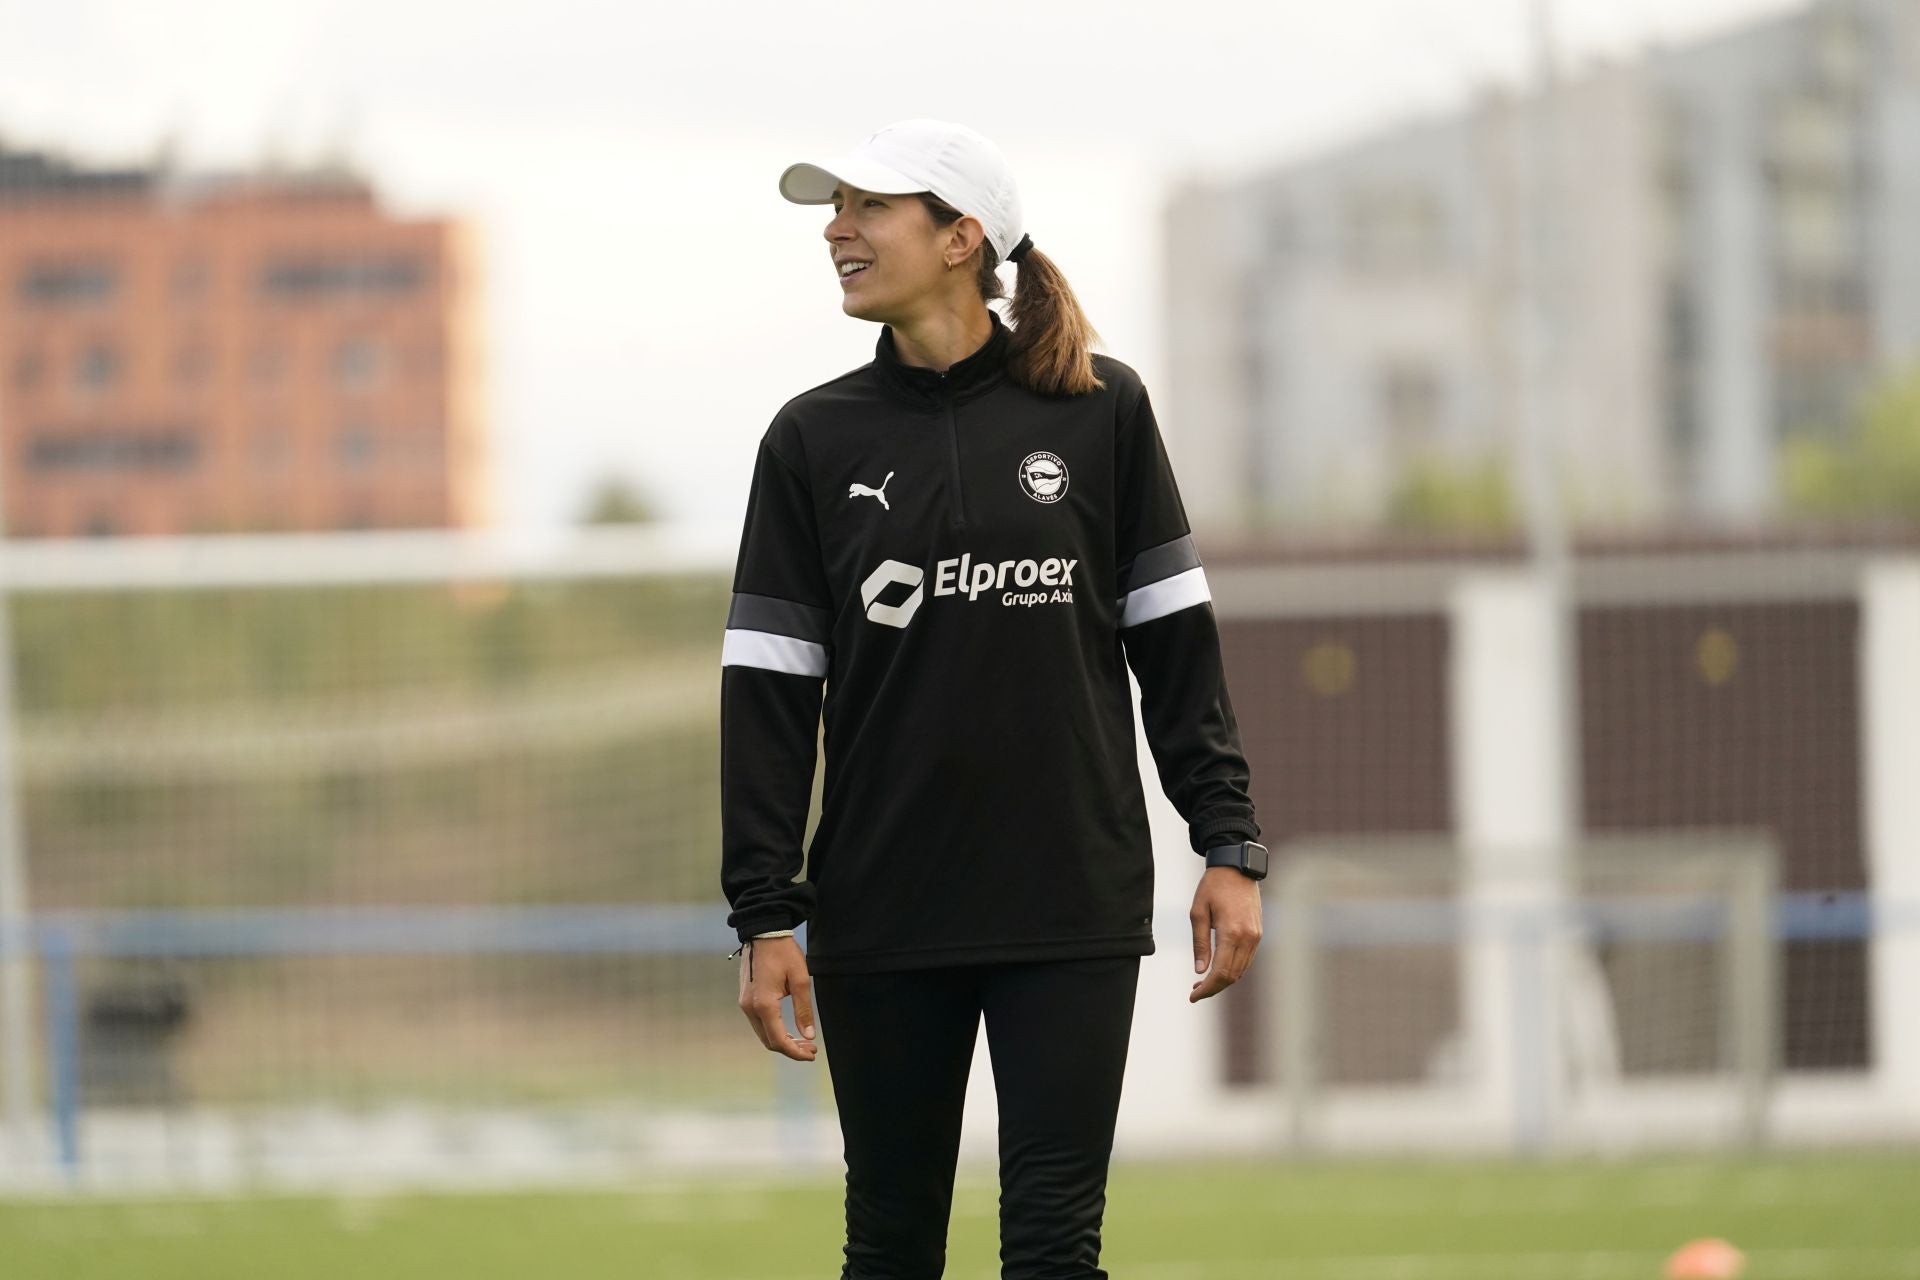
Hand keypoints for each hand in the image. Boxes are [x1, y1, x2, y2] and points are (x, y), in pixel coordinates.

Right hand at [736, 935, 818, 1061]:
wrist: (763, 932)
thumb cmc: (784, 953)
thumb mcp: (800, 980)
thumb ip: (803, 1010)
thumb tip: (809, 1036)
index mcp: (764, 1005)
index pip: (778, 1040)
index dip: (795, 1052)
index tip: (811, 1054)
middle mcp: (750, 1008)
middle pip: (769, 1041)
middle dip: (790, 1049)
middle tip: (810, 1049)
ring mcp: (745, 1003)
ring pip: (763, 1033)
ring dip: (782, 1040)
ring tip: (802, 1040)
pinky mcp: (745, 998)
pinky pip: (758, 1022)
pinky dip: (773, 1030)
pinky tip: (787, 1028)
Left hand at [1190, 866, 1260, 1001]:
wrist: (1236, 868)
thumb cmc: (1213, 887)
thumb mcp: (1198, 913)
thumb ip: (1200, 943)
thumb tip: (1200, 971)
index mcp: (1231, 933)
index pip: (1220, 972)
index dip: (1207, 989)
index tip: (1193, 996)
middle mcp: (1248, 938)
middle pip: (1232, 976)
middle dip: (1213, 988)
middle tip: (1195, 992)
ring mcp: (1255, 936)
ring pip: (1241, 970)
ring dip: (1223, 981)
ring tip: (1203, 983)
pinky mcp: (1258, 933)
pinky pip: (1246, 960)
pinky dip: (1233, 970)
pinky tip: (1218, 969)